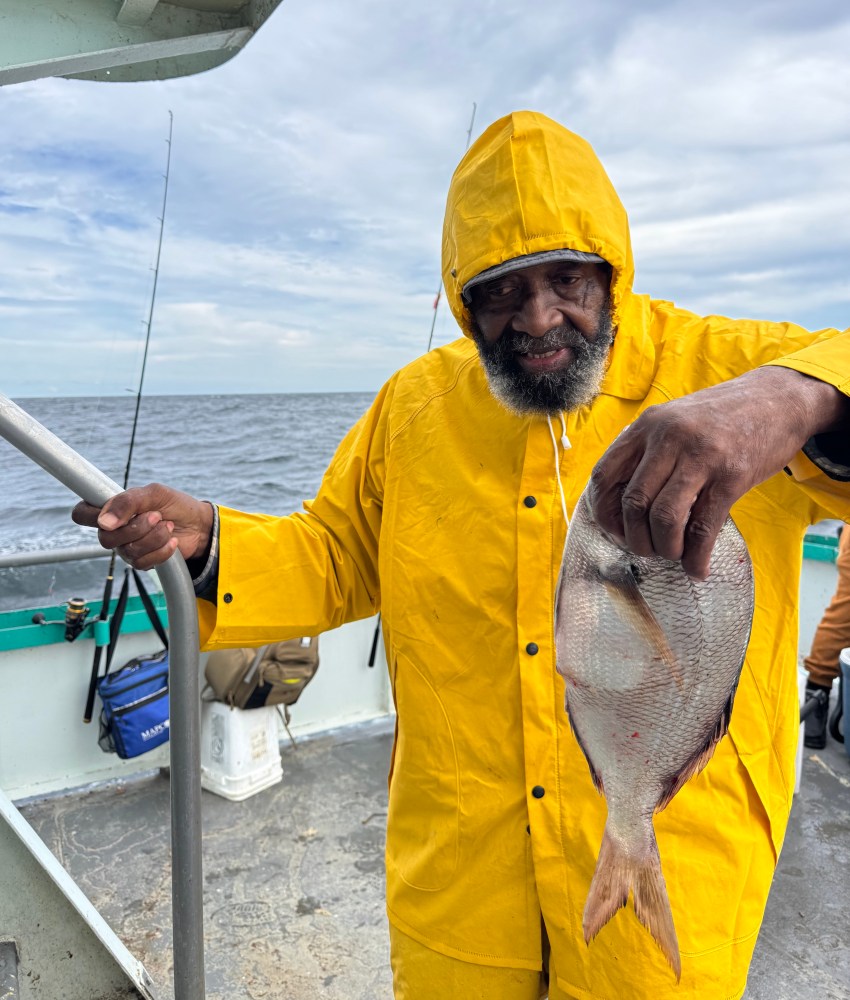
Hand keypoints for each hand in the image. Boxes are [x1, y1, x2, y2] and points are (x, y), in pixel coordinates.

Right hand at [72, 483, 213, 570]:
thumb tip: (104, 522)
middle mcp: (115, 530)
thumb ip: (127, 502)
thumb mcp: (154, 493)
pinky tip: (172, 541)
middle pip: (106, 538)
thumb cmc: (175, 504)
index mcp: (111, 508)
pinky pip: (143, 563)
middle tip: (157, 515)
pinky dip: (162, 550)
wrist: (199, 525)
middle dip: (136, 527)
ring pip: (128, 551)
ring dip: (154, 537)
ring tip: (168, 525)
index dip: (91, 515)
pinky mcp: (142, 561)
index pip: (82, 514)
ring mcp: (127, 547)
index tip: (115, 513)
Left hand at [589, 367, 849, 579]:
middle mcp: (669, 437)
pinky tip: (697, 568)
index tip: (617, 531)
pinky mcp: (732, 475)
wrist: (780, 398)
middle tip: (647, 549)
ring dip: (665, 548)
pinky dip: (696, 556)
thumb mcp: (675, 420)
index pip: (605, 476)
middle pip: (633, 502)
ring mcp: (701, 456)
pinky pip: (704, 527)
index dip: (605, 513)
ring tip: (673, 555)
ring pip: (664, 518)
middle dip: (635, 538)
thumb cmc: (722, 417)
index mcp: (647, 425)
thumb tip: (623, 507)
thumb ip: (647, 452)